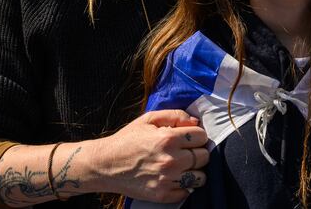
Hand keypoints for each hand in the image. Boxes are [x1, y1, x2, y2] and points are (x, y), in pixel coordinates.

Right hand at [89, 109, 208, 202]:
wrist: (106, 165)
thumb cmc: (127, 140)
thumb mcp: (148, 119)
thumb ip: (174, 115)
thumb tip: (195, 122)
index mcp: (168, 138)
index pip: (201, 136)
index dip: (196, 135)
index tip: (188, 138)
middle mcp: (170, 160)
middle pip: (204, 156)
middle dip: (197, 152)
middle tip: (185, 151)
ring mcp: (167, 179)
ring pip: (201, 176)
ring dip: (195, 171)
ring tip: (182, 166)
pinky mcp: (163, 195)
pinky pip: (188, 191)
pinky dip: (184, 185)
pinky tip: (173, 177)